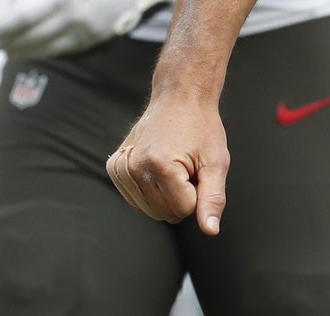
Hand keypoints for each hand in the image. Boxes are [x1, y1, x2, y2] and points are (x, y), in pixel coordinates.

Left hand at [0, 0, 190, 58]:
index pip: (21, 19)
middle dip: (7, 41)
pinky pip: (64, 51)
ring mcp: (88, 31)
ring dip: (23, 50)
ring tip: (10, 47)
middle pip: (28, 38)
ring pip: (45, 49)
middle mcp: (74, 16)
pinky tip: (39, 47)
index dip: (0, 27)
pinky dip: (46, 51)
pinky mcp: (100, 38)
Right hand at [107, 93, 230, 234]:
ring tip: (173, 164)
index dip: (198, 192)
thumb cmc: (202, 128)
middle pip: (165, 213)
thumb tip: (210, 230)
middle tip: (187, 165)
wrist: (180, 98)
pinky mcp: (113, 167)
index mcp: (160, 166)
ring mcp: (120, 168)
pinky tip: (156, 165)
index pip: (184, 210)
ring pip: (149, 210)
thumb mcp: (216, 162)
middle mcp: (134, 168)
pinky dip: (150, 189)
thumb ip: (212, 199)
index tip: (198, 168)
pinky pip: (136, 200)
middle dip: (182, 195)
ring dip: (166, 193)